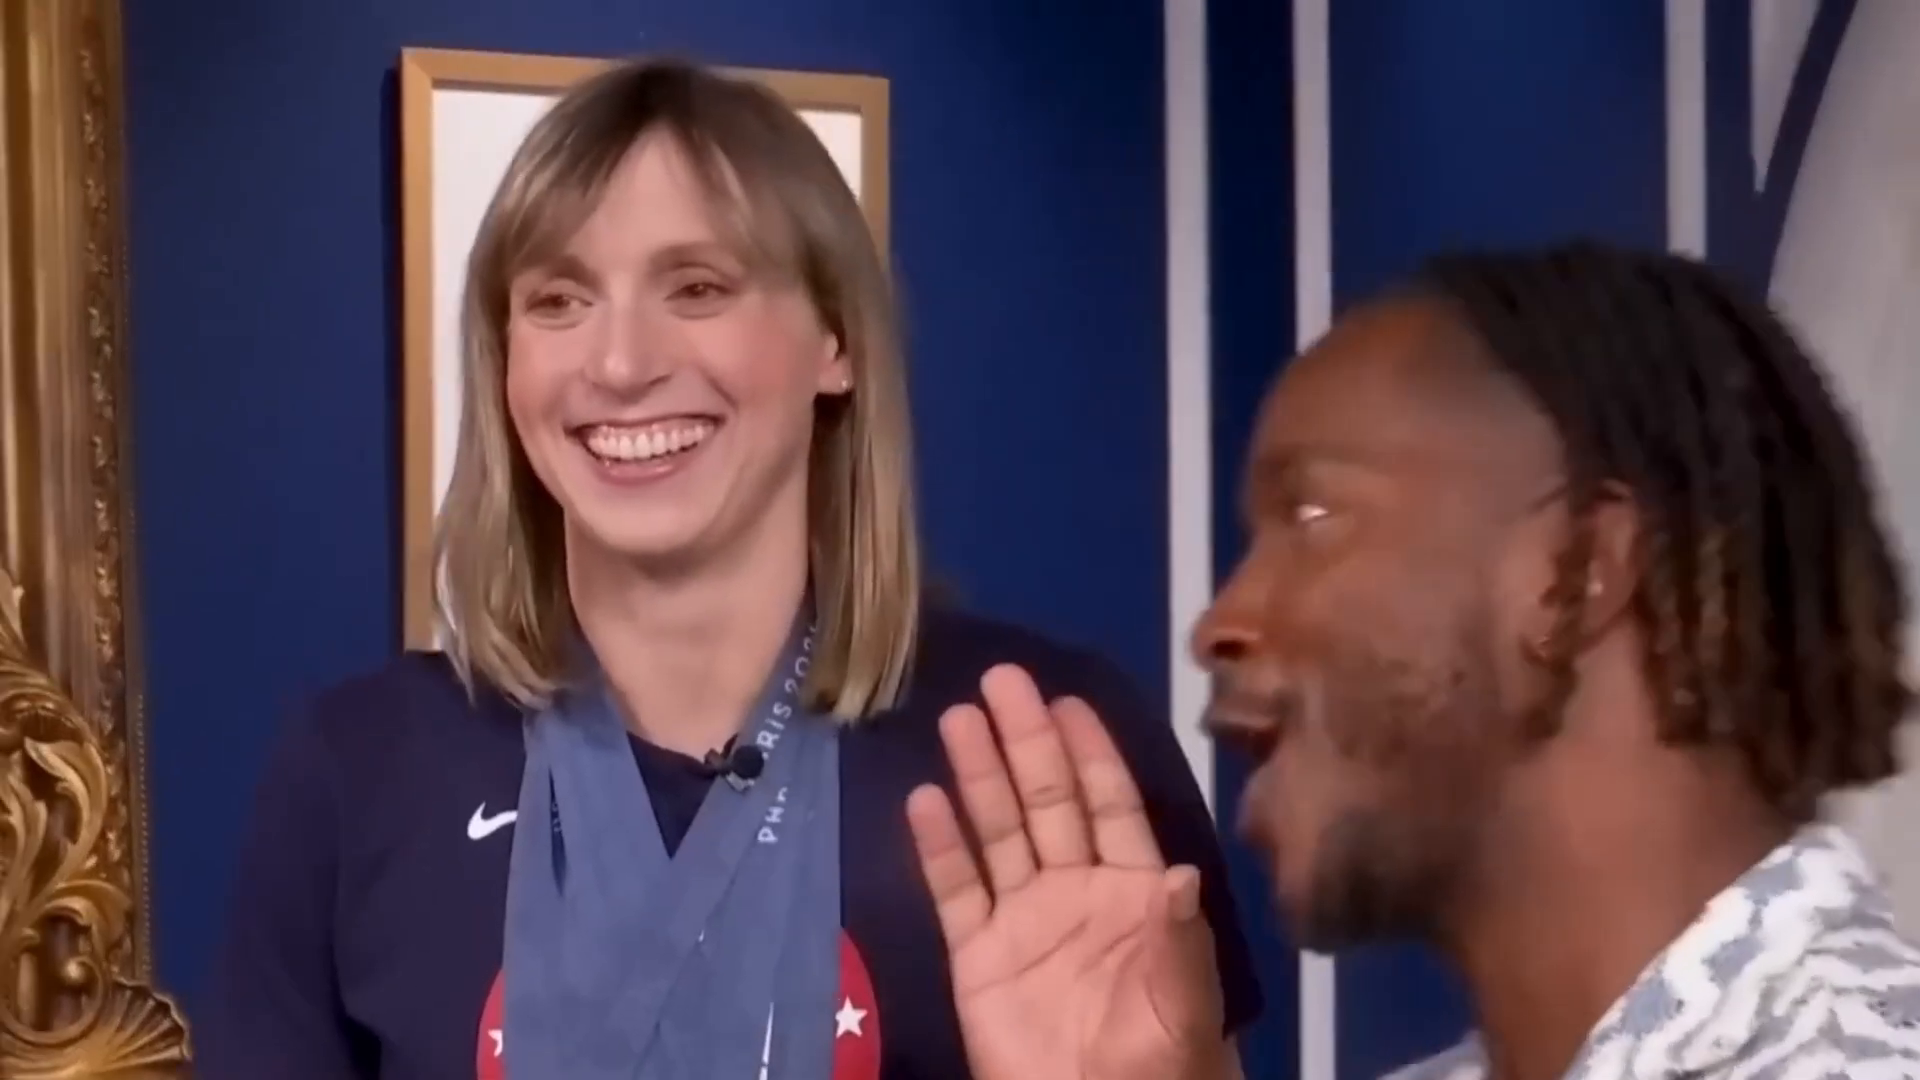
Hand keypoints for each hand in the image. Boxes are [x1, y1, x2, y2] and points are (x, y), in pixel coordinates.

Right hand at [906, 664, 1230, 1079]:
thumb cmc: (1163, 1065)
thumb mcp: (1185, 1010)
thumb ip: (1179, 943)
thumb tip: (1181, 875)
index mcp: (1132, 893)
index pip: (1109, 806)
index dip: (1089, 754)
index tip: (1066, 701)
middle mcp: (1076, 891)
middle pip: (1047, 803)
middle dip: (1026, 741)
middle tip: (1002, 680)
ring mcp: (1023, 921)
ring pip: (998, 834)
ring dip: (979, 777)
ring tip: (957, 719)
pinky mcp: (978, 958)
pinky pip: (956, 892)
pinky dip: (939, 848)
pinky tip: (923, 801)